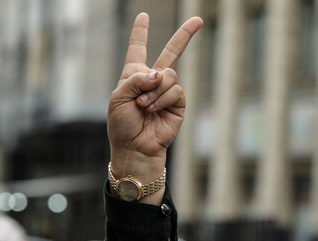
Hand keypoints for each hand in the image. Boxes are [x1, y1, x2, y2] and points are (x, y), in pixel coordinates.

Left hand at [108, 13, 202, 203]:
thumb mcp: (119, 98)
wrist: (135, 148)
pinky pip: (175, 90)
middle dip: (185, 35)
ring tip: (143, 106)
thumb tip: (159, 73)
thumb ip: (136, 79)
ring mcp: (166, 91)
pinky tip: (152, 110)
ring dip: (155, 90)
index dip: (140, 33)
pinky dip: (162, 99)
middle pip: (172, 52)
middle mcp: (151, 81)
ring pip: (169, 74)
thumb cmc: (122, 125)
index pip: (137, 50)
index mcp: (133, 76)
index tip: (143, 16)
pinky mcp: (178, 103)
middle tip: (198, 20)